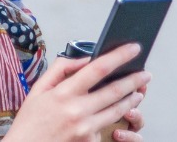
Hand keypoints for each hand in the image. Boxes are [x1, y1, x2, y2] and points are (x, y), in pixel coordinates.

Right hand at [4, 44, 151, 141]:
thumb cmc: (30, 122)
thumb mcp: (38, 90)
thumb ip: (61, 69)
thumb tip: (85, 59)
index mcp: (63, 93)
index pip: (98, 68)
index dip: (119, 56)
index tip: (133, 48)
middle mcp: (76, 111)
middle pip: (115, 90)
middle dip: (135, 80)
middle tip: (146, 74)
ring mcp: (84, 129)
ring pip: (117, 110)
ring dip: (132, 99)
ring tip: (138, 92)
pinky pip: (105, 127)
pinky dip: (111, 119)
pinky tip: (116, 112)